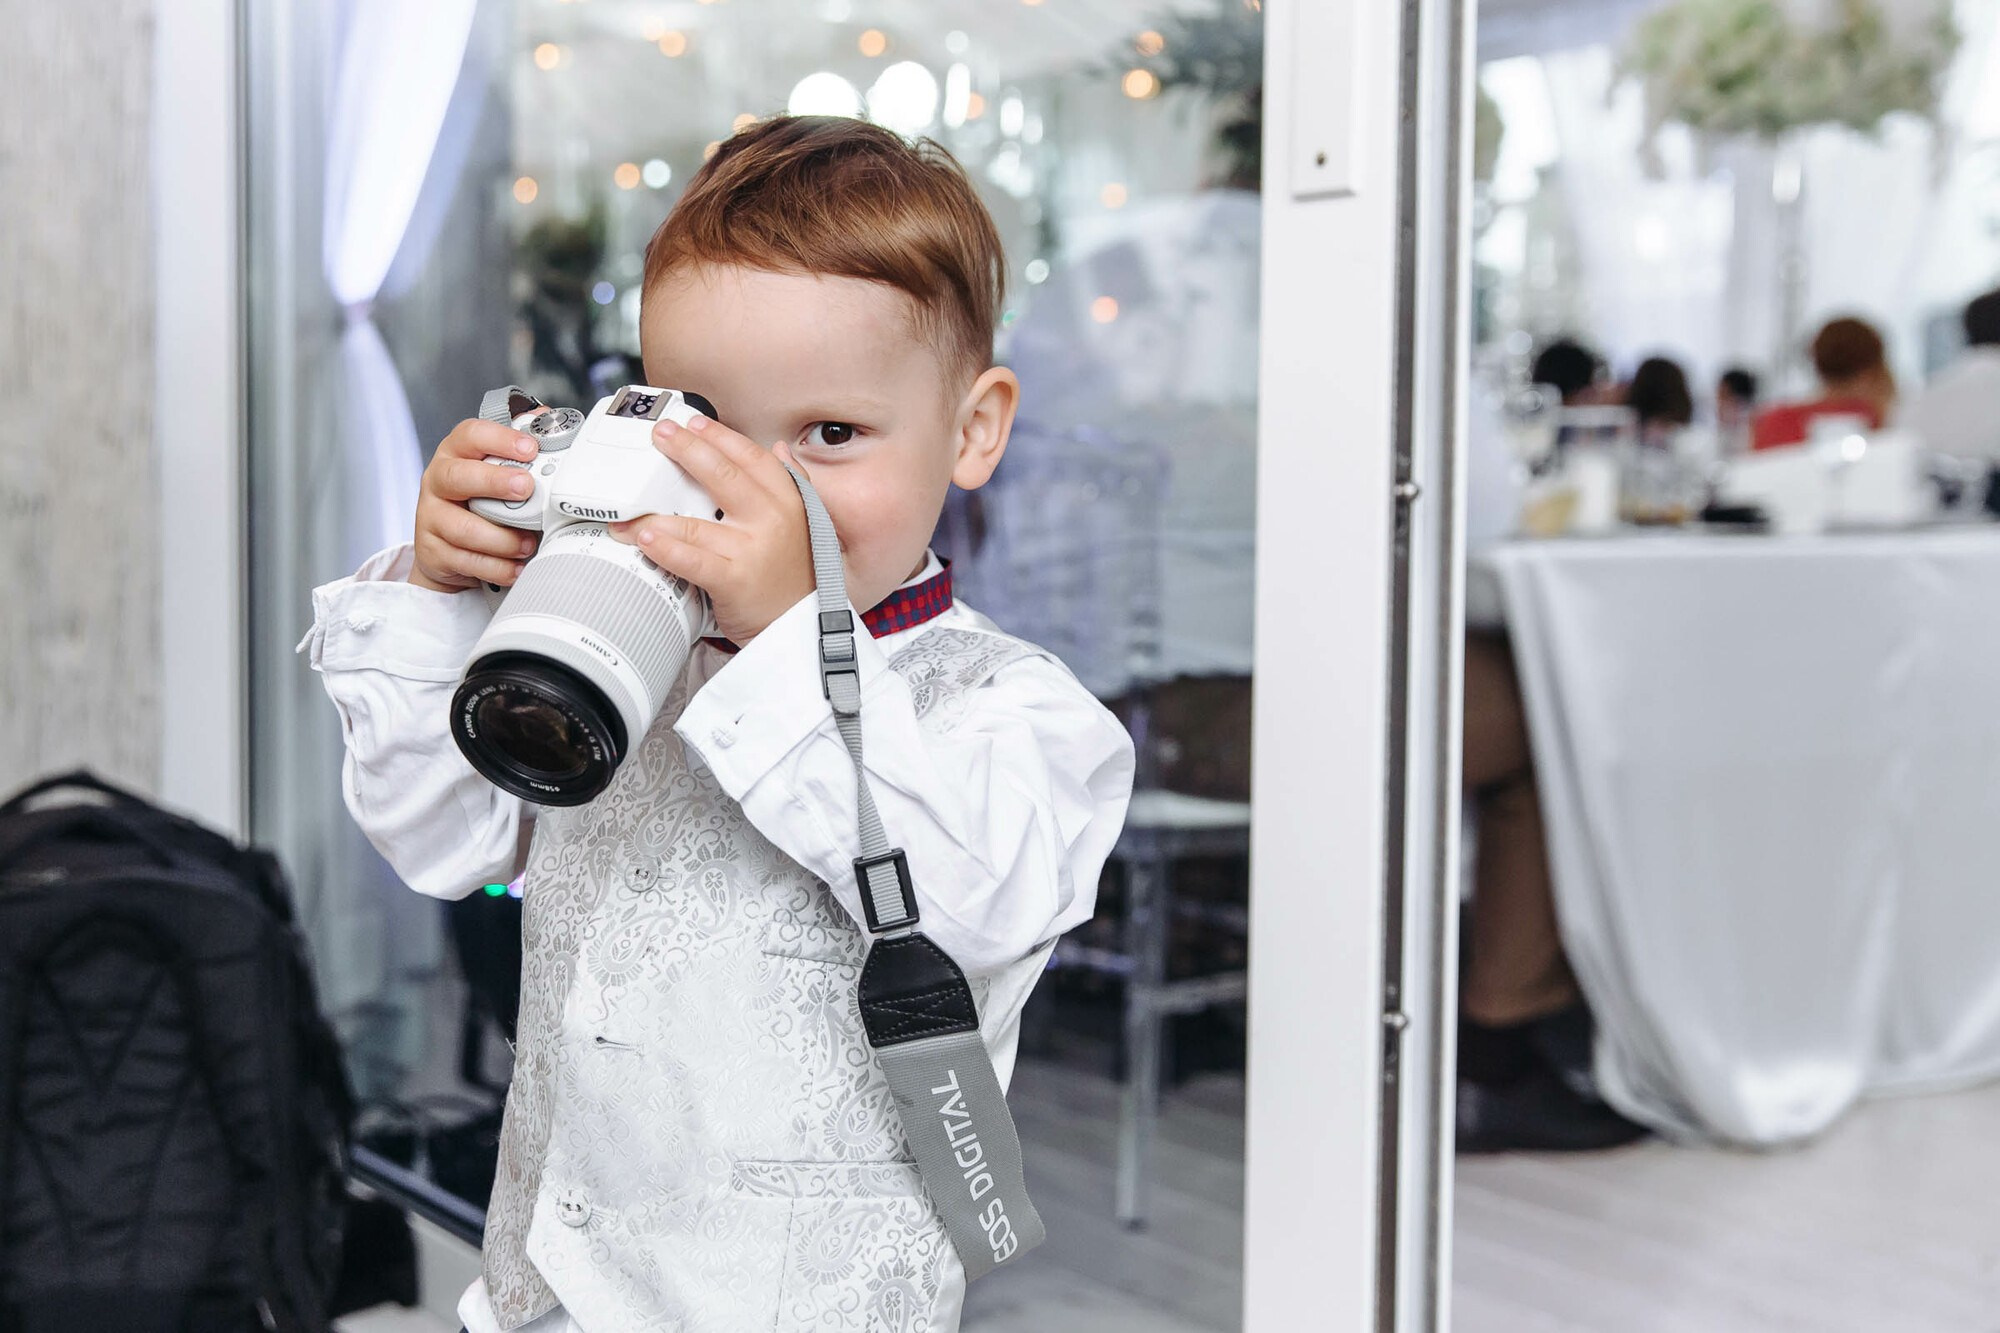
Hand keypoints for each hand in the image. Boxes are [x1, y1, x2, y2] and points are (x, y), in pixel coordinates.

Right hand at [409, 418, 544, 592]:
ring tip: (528, 543)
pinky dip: (496, 567)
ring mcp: (431, 516)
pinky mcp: (432, 551)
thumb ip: (519, 448)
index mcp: (455, 454)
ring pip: (463, 527)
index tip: (530, 448)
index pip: (470, 435)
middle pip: (458, 476)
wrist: (449, 550)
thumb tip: (548, 417)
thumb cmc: (480, 502)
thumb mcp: (496, 471)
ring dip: (502, 538)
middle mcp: (438, 481)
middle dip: (494, 482)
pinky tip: (516, 567)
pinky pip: (466, 560)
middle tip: (526, 488)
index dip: (500, 439)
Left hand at [607, 412, 813, 643]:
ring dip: (657, 511)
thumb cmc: (794, 576)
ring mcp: (752, 549)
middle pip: (722, 475)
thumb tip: (780, 448)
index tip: (693, 422)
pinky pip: (692, 559)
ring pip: (697, 522)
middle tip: (660, 435)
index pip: (751, 457)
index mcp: (787, 501)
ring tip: (631, 505)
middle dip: (686, 450)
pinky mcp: (734, 580)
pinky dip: (665, 547)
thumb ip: (794, 482)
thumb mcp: (807, 522)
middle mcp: (771, 520)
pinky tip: (644, 538)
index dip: (719, 436)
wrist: (801, 627)